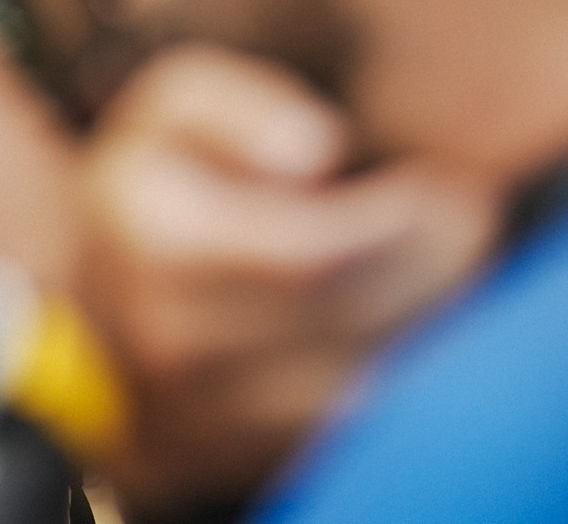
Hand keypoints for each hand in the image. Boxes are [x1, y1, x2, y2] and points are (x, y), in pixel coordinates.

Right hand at [77, 48, 494, 507]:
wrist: (95, 318)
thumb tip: (313, 151)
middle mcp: (169, 336)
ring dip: (428, 325)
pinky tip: (407, 324)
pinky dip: (395, 373)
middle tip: (472, 223)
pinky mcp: (242, 461)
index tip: (450, 187)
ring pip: (363, 385)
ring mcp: (203, 414)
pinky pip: (351, 427)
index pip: (314, 254)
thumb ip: (240, 106)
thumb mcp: (173, 110)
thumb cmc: (158, 192)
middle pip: (350, 321)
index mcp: (152, 235)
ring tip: (447, 270)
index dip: (405, 223)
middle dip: (437, 269)